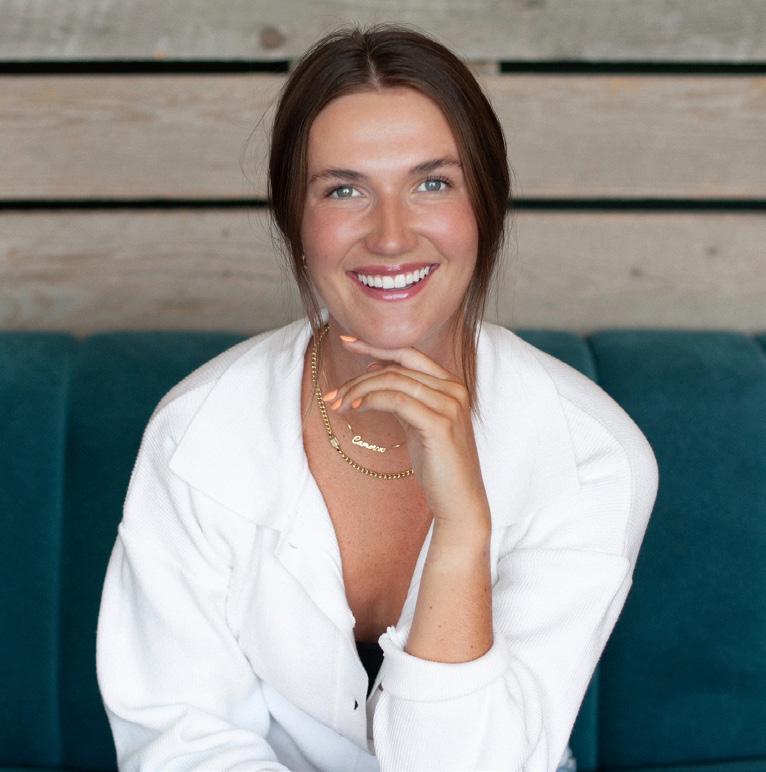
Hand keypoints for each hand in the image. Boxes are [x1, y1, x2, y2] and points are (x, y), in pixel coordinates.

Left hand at [322, 336, 490, 532]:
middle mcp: (454, 389)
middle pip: (397, 368)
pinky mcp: (440, 424)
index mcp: (451, 385)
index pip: (409, 353)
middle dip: (359, 377)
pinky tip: (356, 408)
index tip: (348, 343)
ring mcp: (450, 406)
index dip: (376, 346)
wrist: (459, 500)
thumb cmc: (438, 464)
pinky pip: (397, 401)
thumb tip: (376, 376)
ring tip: (338, 405)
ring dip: (359, 390)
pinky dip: (372, 400)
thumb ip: (406, 398)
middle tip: (332, 394)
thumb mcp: (420, 423)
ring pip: (394, 382)